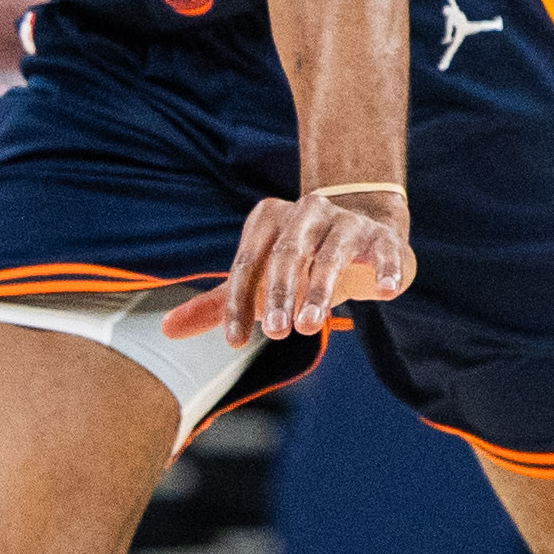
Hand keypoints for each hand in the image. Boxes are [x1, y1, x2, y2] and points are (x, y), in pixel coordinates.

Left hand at [166, 186, 413, 348]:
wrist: (359, 232)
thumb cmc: (299, 261)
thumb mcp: (260, 279)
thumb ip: (220, 303)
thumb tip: (167, 330)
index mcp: (270, 219)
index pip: (247, 262)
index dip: (237, 302)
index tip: (235, 341)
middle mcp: (307, 211)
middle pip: (287, 252)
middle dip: (278, 293)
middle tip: (273, 332)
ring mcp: (346, 221)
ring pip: (330, 252)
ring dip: (320, 289)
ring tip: (310, 326)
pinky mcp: (381, 235)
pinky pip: (383, 250)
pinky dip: (385, 269)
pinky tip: (386, 292)